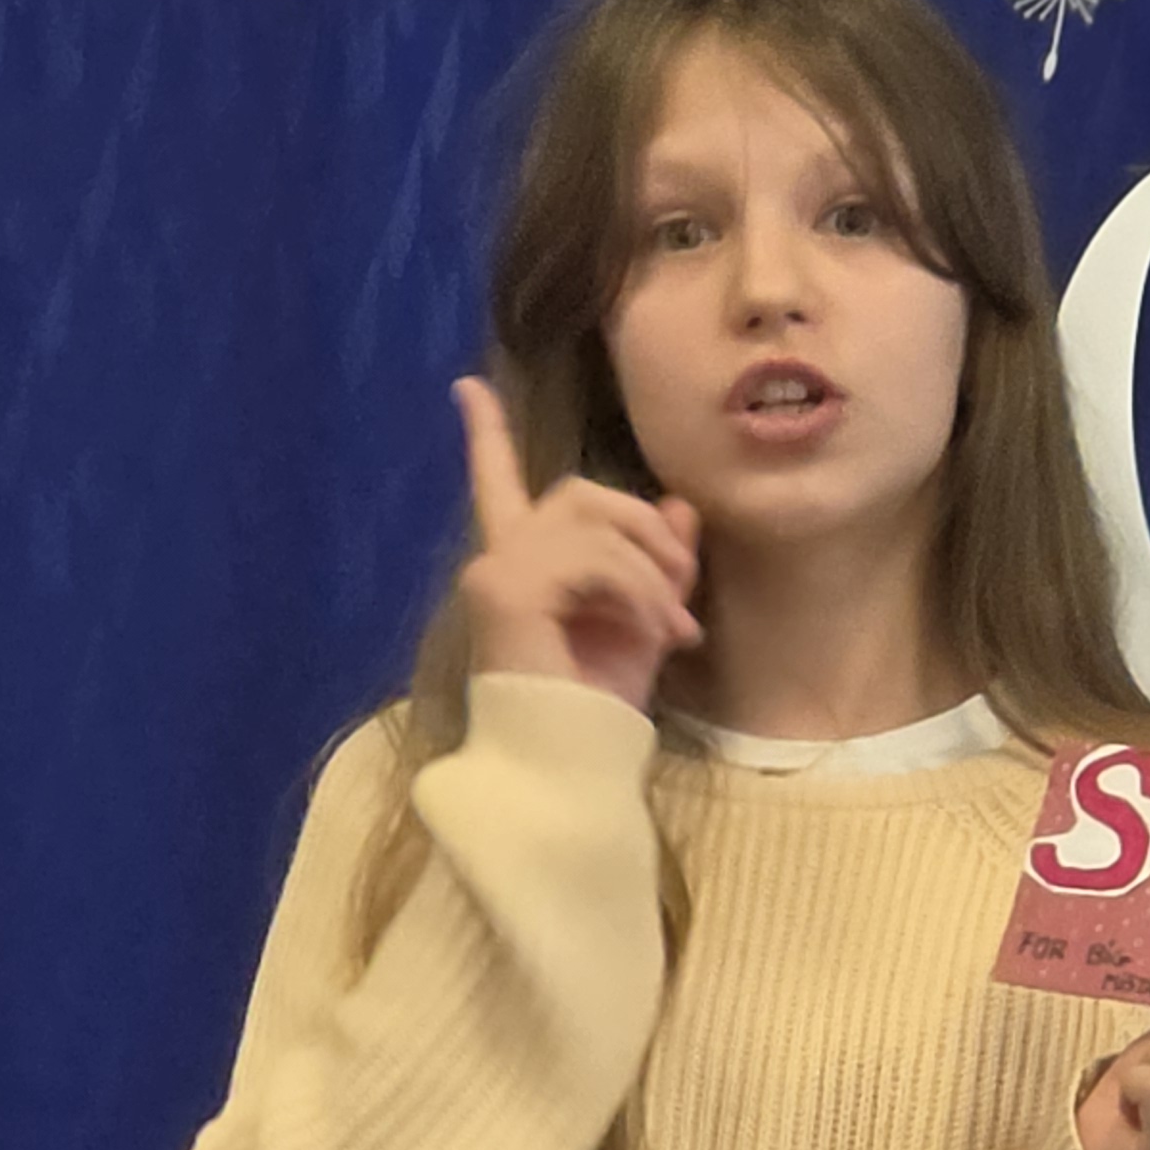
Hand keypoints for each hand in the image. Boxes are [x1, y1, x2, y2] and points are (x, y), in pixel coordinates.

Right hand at [452, 375, 702, 710]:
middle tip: (683, 589)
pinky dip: (641, 593)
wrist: (572, 762)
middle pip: (580, 490)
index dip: (484, 434)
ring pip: (596, 524)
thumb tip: (679, 507)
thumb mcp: (647, 619)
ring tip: (675, 630)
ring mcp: (496, 570)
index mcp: (522, 563)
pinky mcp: (508, 588)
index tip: (466, 387)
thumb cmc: (601, 704)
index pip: (498, 483)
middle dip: (644, 528)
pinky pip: (597, 560)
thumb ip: (659, 562)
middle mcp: (498, 558)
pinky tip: (657, 634)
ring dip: (652, 574)